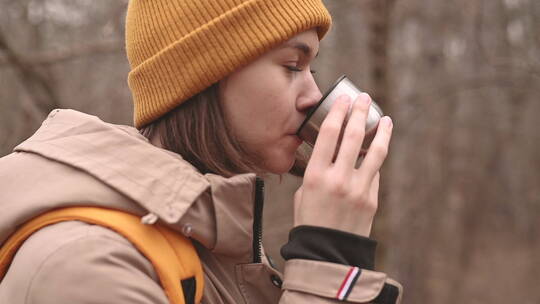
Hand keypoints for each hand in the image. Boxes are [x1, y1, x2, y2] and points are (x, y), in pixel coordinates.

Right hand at [294, 93, 392, 236]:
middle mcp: (337, 178)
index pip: (328, 134)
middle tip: (364, 99)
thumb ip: (317, 172)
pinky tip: (377, 152)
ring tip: (385, 119)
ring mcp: (358, 189)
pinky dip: (376, 160)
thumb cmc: (309, 221)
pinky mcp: (372, 199)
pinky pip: (375, 173)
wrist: (326, 253)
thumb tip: (331, 155)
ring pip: (375, 151)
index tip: (344, 99)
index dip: (338, 112)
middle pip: (353, 136)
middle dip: (360, 112)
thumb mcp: (302, 194)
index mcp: (314, 175)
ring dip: (382, 131)